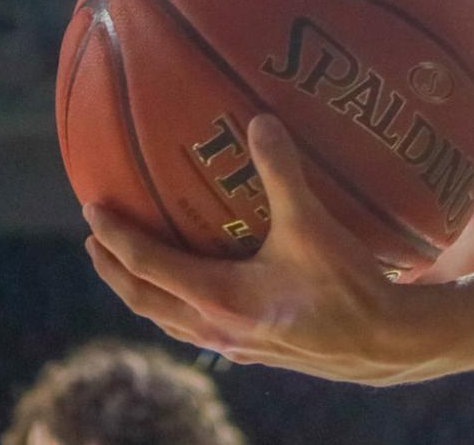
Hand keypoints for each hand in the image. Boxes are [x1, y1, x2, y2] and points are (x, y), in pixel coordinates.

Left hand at [83, 115, 442, 384]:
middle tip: (95, 241)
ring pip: (169, 321)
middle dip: (114, 270)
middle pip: (146, 301)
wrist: (383, 343)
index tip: (90, 210)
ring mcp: (234, 346)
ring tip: (130, 268)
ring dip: (144, 293)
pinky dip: (178, 308)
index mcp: (219, 298)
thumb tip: (259, 121)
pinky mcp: (256, 352)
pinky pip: (197, 330)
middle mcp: (217, 328)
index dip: (116, 238)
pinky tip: (196, 295)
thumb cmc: (347, 285)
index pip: (149, 266)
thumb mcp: (313, 224)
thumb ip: (283, 171)